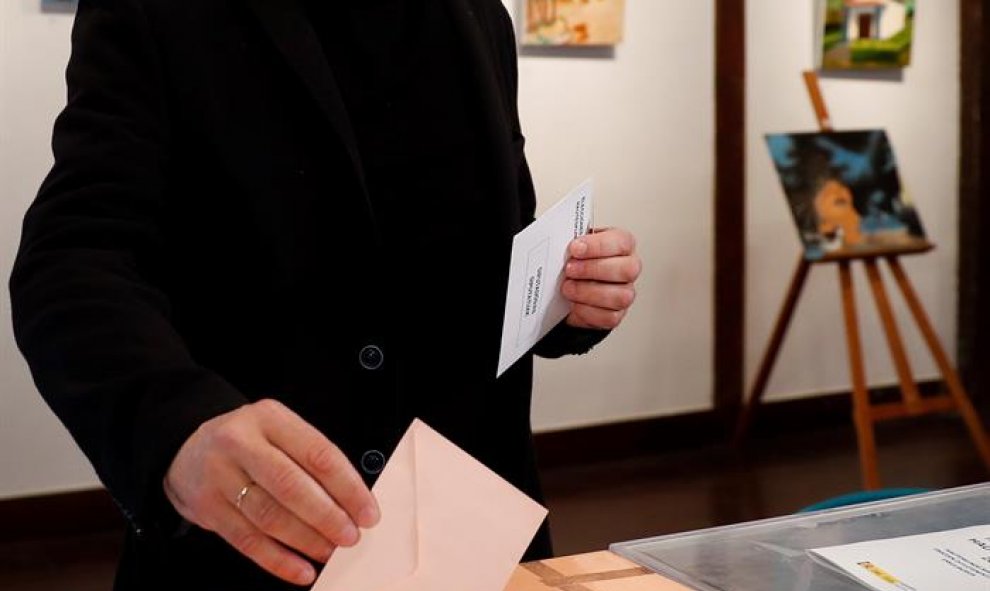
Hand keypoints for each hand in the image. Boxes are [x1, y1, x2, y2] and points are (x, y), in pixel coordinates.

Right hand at [163, 399, 379, 585]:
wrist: (187, 448)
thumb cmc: (247, 442)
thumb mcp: (278, 431)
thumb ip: (311, 459)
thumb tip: (352, 502)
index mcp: (269, 418)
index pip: (317, 454)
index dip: (347, 487)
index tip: (367, 512)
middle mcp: (241, 443)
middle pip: (291, 486)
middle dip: (327, 517)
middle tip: (350, 536)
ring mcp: (220, 475)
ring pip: (269, 516)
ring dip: (305, 540)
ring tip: (328, 551)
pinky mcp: (207, 508)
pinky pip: (247, 540)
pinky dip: (277, 560)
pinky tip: (300, 570)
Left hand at [562, 227, 641, 329]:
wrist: (569, 287)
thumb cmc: (576, 261)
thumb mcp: (574, 246)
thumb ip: (572, 242)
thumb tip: (559, 243)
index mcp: (622, 245)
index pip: (621, 242)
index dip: (598, 246)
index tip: (575, 248)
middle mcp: (628, 268)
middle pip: (627, 270)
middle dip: (593, 269)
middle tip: (569, 269)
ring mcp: (625, 293)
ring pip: (621, 297)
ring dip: (588, 292)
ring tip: (568, 288)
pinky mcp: (616, 314)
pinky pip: (609, 317)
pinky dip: (587, 311)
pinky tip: (573, 304)